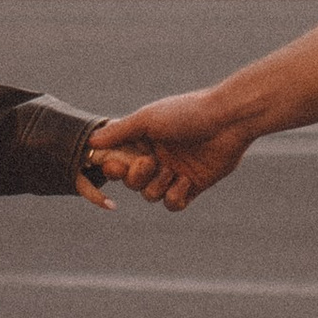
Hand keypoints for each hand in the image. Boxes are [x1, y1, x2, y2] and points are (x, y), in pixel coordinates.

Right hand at [88, 87, 256, 213]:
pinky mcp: (193, 185)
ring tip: (174, 170)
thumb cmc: (186, 113)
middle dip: (138, 177)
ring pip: (151, 195)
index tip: (117, 165)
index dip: (115, 169)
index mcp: (144, 141)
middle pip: (132, 182)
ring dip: (158, 185)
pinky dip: (175, 196)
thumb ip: (119, 132)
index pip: (119, 162)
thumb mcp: (148, 119)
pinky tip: (185, 181)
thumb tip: (91, 141)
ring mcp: (175, 173)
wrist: (227, 120)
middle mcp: (157, 157)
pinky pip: (173, 203)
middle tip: (151, 163)